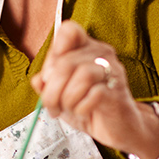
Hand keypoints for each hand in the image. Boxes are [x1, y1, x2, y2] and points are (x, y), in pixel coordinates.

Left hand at [31, 21, 158, 158]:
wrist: (120, 128)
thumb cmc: (90, 107)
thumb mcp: (62, 96)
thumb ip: (48, 86)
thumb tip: (37, 79)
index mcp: (86, 48)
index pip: (69, 30)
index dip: (54, 52)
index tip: (49, 76)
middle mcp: (101, 54)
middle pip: (66, 62)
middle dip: (52, 90)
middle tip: (52, 106)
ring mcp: (112, 72)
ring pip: (82, 75)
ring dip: (67, 98)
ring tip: (68, 109)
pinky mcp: (118, 91)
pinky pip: (95, 94)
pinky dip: (81, 107)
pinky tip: (83, 112)